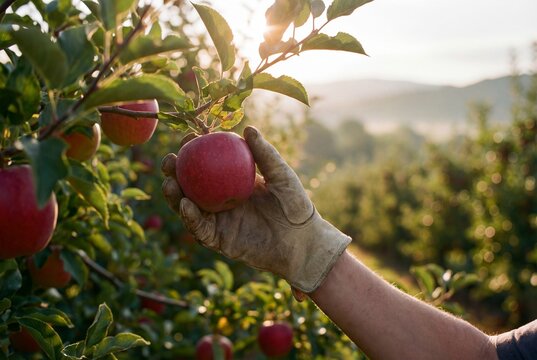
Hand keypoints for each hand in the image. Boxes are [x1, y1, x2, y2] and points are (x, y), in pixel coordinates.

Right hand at [161, 126, 350, 292]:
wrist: (302, 241)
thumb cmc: (296, 205)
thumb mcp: (282, 176)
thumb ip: (265, 154)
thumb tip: (248, 129)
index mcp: (232, 182)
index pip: (207, 163)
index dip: (195, 150)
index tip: (190, 137)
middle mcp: (220, 200)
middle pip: (189, 184)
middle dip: (174, 172)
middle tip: (170, 160)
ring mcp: (218, 220)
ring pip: (187, 206)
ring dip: (174, 195)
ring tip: (169, 182)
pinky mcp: (219, 240)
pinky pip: (200, 228)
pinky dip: (190, 217)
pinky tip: (185, 205)